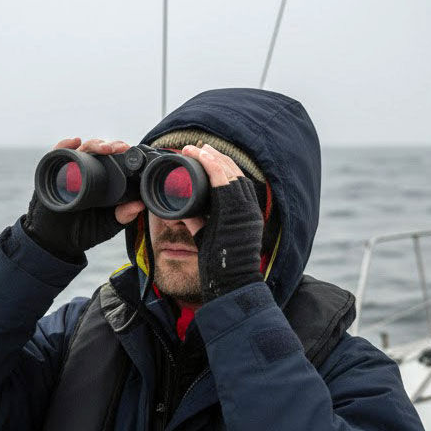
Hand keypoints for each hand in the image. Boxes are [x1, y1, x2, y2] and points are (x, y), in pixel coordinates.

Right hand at [22, 137, 145, 261]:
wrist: (56, 242)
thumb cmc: (82, 231)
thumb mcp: (107, 225)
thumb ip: (123, 217)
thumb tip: (140, 205)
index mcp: (102, 180)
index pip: (113, 160)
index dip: (122, 153)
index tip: (131, 151)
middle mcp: (86, 172)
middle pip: (98, 151)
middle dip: (110, 146)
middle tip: (120, 148)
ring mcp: (69, 171)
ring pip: (81, 150)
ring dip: (94, 145)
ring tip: (104, 148)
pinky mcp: (52, 174)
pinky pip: (57, 154)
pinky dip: (65, 145)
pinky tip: (75, 142)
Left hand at [180, 144, 263, 300]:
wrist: (232, 283)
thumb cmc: (220, 265)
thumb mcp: (207, 236)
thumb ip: (198, 221)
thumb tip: (182, 210)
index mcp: (245, 213)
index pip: (236, 181)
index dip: (221, 165)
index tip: (205, 156)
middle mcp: (248, 208)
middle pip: (235, 173)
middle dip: (216, 157)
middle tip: (198, 147)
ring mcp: (244, 209)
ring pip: (231, 173)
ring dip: (212, 157)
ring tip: (197, 148)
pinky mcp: (236, 212)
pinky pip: (226, 182)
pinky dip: (214, 166)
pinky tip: (203, 156)